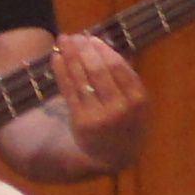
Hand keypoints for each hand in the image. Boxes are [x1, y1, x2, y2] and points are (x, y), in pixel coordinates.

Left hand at [49, 33, 148, 164]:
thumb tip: (117, 44)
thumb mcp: (135, 102)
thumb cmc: (126, 123)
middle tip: (75, 37)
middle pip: (98, 71)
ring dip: (70, 56)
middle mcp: (120, 108)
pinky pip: (69, 91)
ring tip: (64, 40)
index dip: (103, 50)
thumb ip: (128, 76)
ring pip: (81, 79)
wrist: (112, 157)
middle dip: (84, 50)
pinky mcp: (81, 122)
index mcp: (138, 100)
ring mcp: (99, 116)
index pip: (118, 68)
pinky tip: (56, 57)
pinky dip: (61, 71)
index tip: (92, 38)